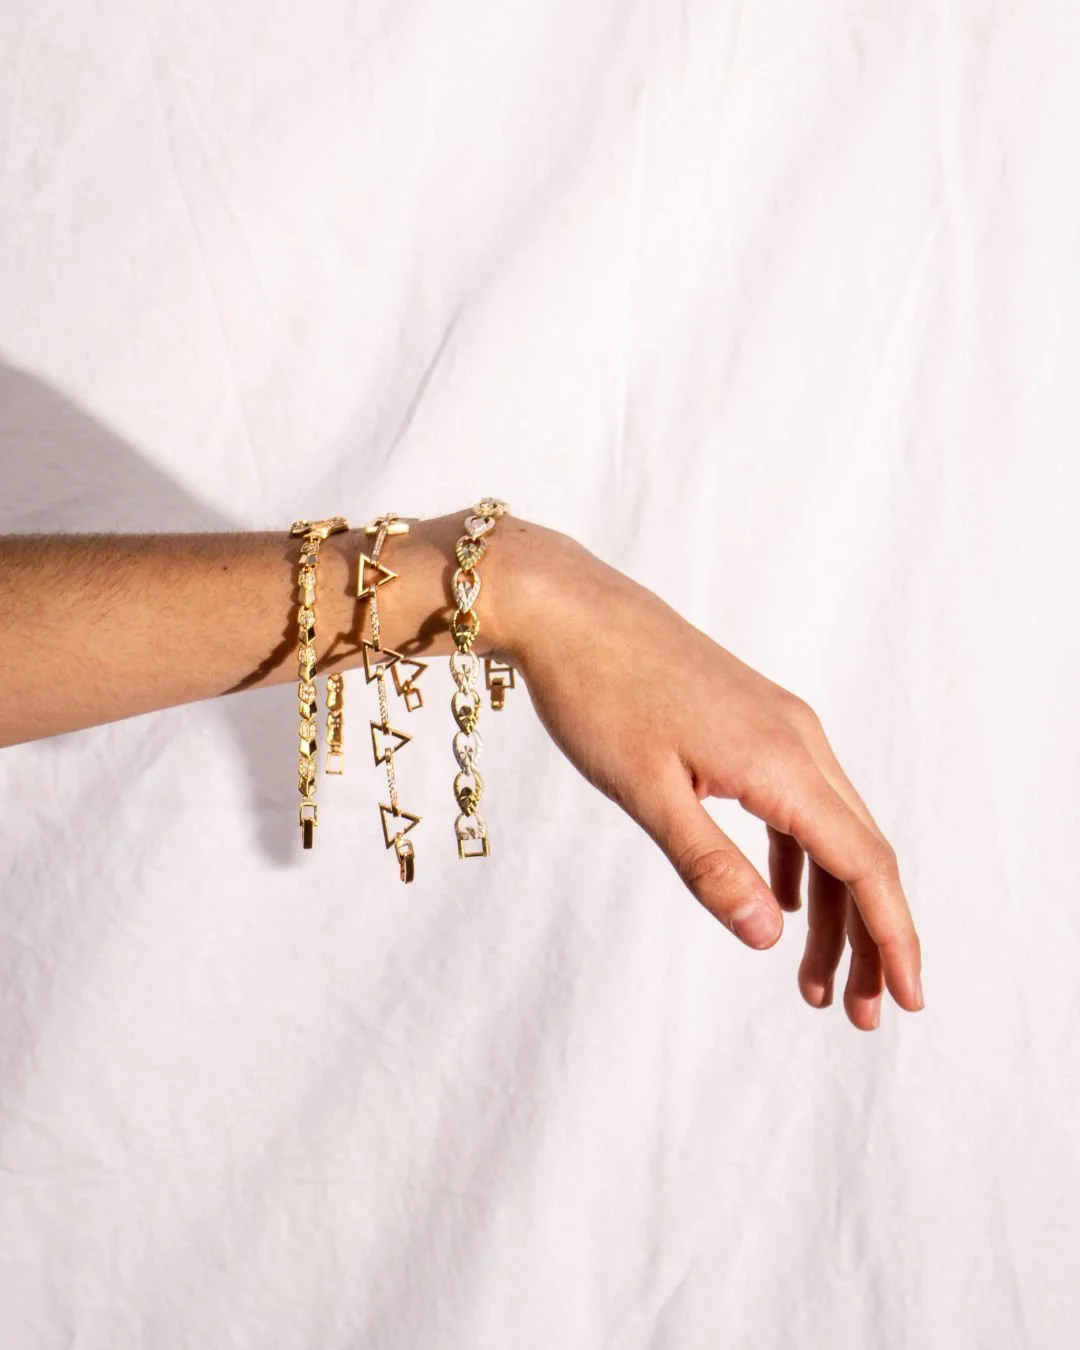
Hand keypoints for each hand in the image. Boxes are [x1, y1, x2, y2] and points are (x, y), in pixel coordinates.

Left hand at [488, 519, 923, 1030]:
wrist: (567, 608)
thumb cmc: (598, 693)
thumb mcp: (647, 792)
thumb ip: (710, 866)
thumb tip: (771, 935)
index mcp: (782, 760)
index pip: (864, 864)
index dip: (892, 938)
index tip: (906, 1003)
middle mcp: (798, 739)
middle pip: (860, 852)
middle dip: (869, 937)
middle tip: (856, 1013)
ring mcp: (779, 725)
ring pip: (830, 829)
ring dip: (832, 905)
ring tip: (815, 980)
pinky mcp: (751, 721)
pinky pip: (798, 803)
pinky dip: (800, 860)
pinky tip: (784, 902)